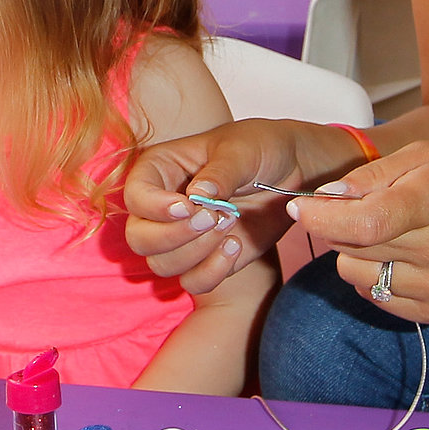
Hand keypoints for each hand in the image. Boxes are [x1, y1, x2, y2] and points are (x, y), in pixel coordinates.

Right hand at [124, 118, 352, 293]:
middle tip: (214, 218)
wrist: (294, 170)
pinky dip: (211, 273)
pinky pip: (192, 282)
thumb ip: (219, 172)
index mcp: (161, 169)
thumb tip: (197, 196)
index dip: (155, 207)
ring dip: (195, 253)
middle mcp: (163, 206)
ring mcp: (182, 236)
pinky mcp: (206, 258)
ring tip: (230, 225)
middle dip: (174, 236)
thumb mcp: (241, 150)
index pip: (135, 196)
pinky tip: (235, 246)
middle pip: (139, 238)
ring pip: (161, 264)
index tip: (188, 206)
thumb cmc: (260, 147)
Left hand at [284, 141, 428, 323]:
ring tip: (387, 231)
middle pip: (353, 249)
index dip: (320, 217)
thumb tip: (325, 198)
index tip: (300, 207)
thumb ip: (373, 176)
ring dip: (356, 253)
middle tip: (357, 207)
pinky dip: (376, 276)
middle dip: (339, 226)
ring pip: (358, 276)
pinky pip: (379, 299)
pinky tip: (401, 255)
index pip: (363, 224)